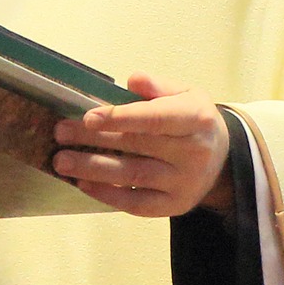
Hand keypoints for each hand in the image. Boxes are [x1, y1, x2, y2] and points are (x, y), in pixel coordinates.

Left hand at [51, 73, 232, 218]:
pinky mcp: (175, 205)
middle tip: (60, 133)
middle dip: (94, 139)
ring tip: (61, 161)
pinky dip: (108, 195)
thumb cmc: (192, 121)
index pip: (155, 118)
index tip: (89, 117)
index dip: (121, 117)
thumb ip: (159, 86)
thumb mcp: (185, 94)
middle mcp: (193, 152)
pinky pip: (137, 204)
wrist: (222, 159)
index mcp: (196, 119)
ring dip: (93, 169)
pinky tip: (83, 184)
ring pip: (133, 176)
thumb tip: (133, 79)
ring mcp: (184, 182)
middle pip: (137, 145)